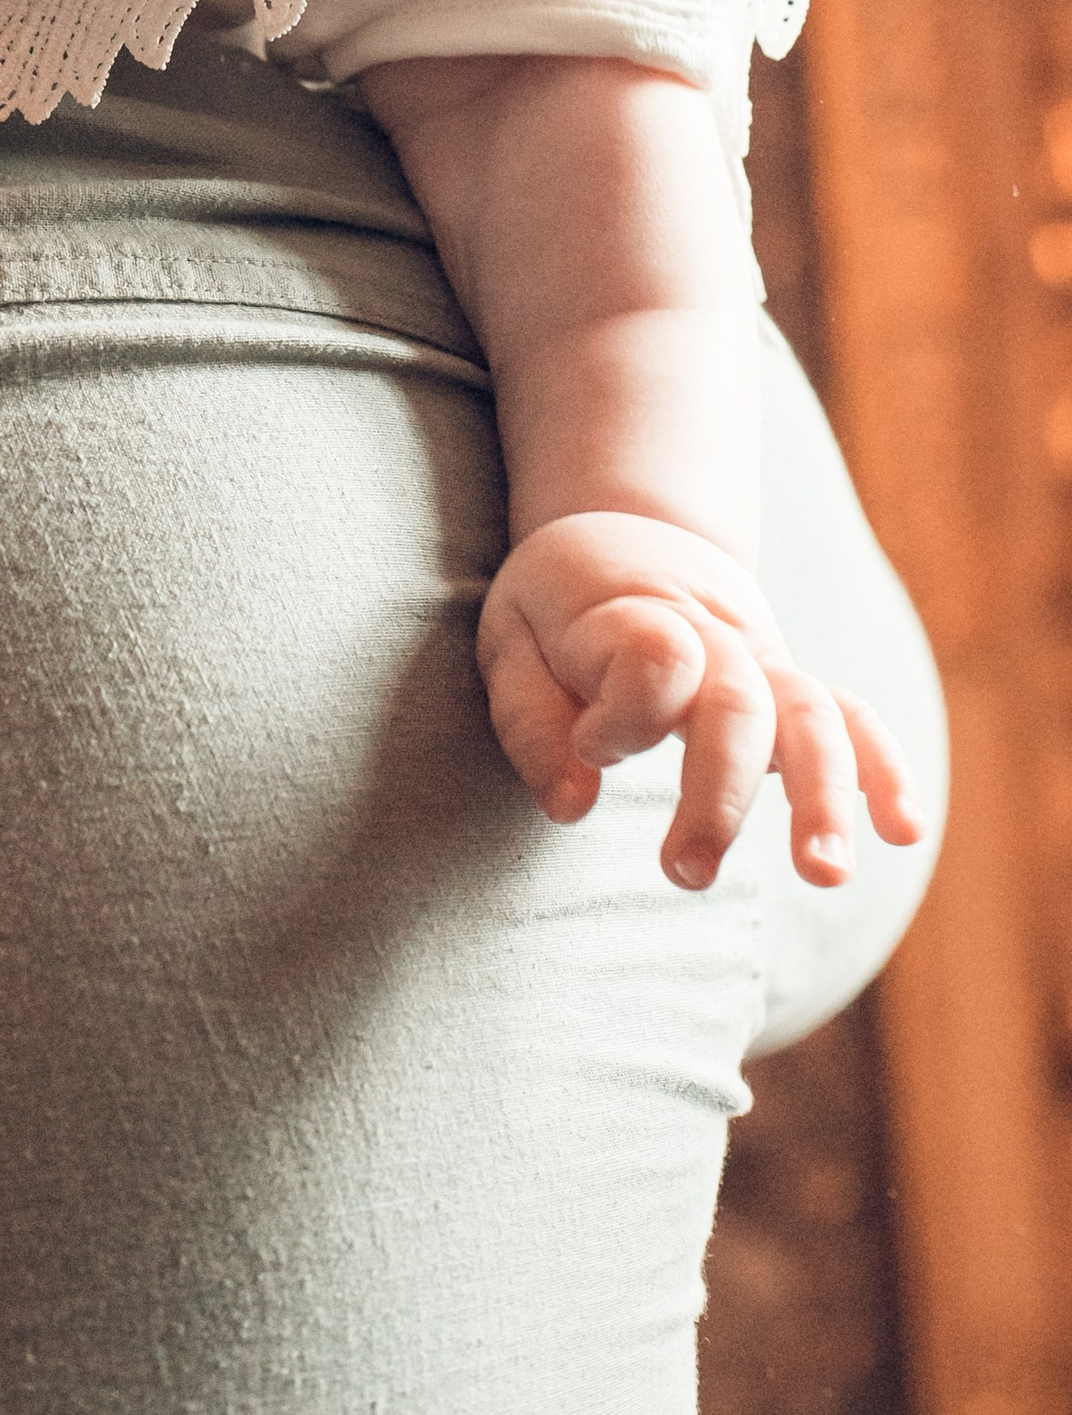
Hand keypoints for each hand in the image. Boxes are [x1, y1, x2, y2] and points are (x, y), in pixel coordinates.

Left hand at [478, 510, 923, 893]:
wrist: (628, 538)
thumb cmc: (558, 610)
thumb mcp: (509, 643)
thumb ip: (533, 725)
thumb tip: (574, 806)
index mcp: (627, 614)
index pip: (654, 660)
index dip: (624, 715)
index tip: (591, 748)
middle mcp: (709, 636)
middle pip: (737, 703)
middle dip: (719, 794)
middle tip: (684, 872)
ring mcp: (762, 661)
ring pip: (810, 715)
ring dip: (824, 795)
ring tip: (826, 875)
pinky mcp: (792, 688)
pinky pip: (852, 718)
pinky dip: (885, 768)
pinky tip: (904, 830)